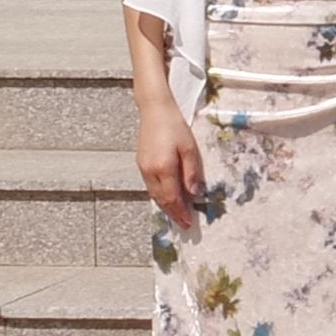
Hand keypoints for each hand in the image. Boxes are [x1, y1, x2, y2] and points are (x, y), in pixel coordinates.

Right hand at [135, 99, 202, 230]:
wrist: (154, 110)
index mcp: (163, 168)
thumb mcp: (190, 149)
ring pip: (154, 194)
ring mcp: (143, 168)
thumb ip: (191, 172)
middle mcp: (150, 171)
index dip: (180, 212)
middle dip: (173, 213)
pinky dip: (159, 195)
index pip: (172, 198)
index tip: (188, 223)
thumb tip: (195, 193)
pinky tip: (167, 197)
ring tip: (177, 214)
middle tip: (183, 224)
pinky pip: (151, 186)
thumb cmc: (175, 126)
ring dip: (165, 205)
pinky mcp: (141, 164)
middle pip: (161, 199)